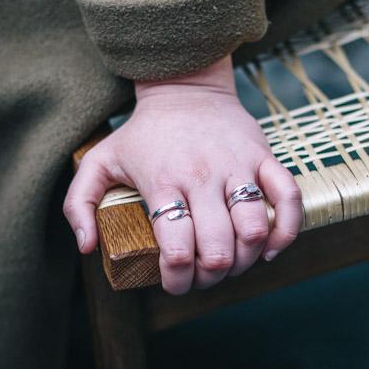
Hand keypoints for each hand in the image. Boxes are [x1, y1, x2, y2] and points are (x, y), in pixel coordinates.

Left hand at [63, 55, 302, 294]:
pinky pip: (288, 198)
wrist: (185, 85)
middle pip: (217, 249)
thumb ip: (79, 205)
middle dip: (210, 276)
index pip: (176, 249)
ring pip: (253, 229)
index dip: (177, 280)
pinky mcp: (263, 156)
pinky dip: (284, 232)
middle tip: (202, 275)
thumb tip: (88, 248)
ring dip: (244, 260)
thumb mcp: (98, 162)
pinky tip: (267, 249)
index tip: (174, 282)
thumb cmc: (141, 133)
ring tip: (231, 262)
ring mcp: (237, 166)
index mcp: (163, 182)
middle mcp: (202, 176)